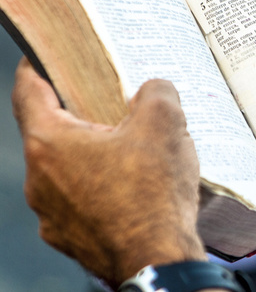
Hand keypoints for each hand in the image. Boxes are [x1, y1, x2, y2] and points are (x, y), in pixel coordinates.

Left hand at [13, 58, 205, 288]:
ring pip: (66, 169)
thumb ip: (156, 91)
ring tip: (131, 150)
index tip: (45, 56)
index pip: (27, 91)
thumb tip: (153, 89)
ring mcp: (52, 214)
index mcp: (50, 143)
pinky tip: (133, 187)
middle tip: (110, 103)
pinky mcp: (71, 238)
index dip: (36, 67)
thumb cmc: (154, 193)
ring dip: (90, 155)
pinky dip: (99, 188)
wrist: (159, 262)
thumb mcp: (165, 122)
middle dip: (78, 115)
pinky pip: (80, 201)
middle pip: (50, 132)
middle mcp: (39, 179)